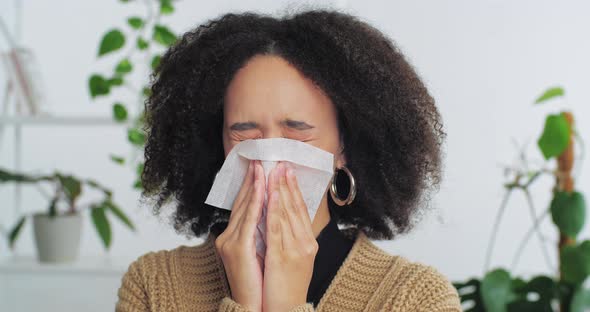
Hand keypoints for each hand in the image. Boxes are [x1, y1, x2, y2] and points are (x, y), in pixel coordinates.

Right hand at [215, 160, 265, 311]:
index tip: (260, 167)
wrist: (253, 307)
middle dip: (252, 179)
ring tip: (262, 166)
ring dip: (255, 185)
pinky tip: (262, 188)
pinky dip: (256, 202)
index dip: (251, 185)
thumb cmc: (258, 283)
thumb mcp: (258, 253)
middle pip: (242, 202)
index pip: (244, 205)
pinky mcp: (237, 248)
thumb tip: (270, 214)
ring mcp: (230, 242)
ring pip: (245, 207)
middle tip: (260, 158)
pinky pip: (249, 220)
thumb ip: (259, 233)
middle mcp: (228, 236)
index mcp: (233, 237)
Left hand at [263, 162, 317, 310]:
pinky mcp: (283, 256)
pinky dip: (275, 208)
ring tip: (276, 170)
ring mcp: (296, 249)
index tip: (287, 171)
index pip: (301, 210)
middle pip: (296, 207)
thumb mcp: (291, 259)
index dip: (294, 189)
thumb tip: (278, 220)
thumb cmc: (286, 288)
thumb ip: (288, 239)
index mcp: (308, 242)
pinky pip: (277, 228)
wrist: (285, 311)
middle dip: (287, 183)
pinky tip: (272, 193)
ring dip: (281, 189)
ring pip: (287, 213)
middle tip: (282, 162)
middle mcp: (306, 242)